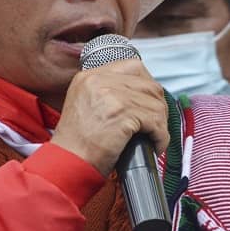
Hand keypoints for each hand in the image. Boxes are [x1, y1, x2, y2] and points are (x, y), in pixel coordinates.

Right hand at [51, 58, 168, 175]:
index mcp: (89, 77)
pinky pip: (156, 121)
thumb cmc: (77, 144)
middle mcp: (99, 81)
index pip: (133, 67)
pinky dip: (161, 136)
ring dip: (161, 124)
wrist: (68, 163)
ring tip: (156, 137)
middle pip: (148, 84)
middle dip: (158, 106)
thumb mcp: (85, 105)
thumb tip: (139, 96)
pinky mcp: (122, 114)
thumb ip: (107, 93)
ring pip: (155, 103)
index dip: (147, 86)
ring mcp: (111, 96)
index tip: (151, 102)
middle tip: (157, 124)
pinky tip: (156, 145)